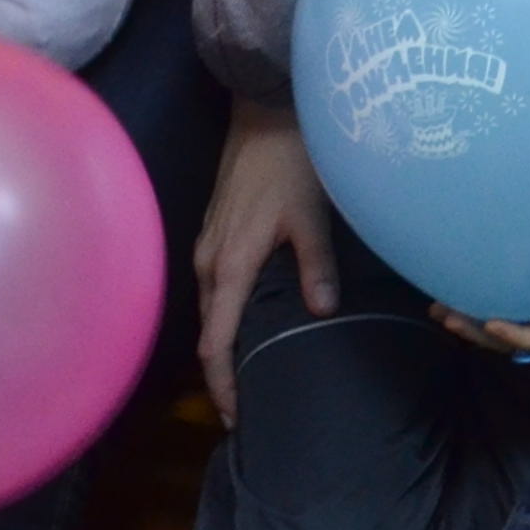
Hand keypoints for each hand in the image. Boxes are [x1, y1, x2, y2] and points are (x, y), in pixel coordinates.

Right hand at [194, 108, 340, 422]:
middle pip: (209, 331)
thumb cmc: (291, 161)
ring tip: (248, 371)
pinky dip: (225, 312)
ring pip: (211, 308)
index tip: (234, 419)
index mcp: (229, 265)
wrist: (265, 111)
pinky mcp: (215, 230)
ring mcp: (207, 245)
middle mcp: (208, 261)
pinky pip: (214, 285)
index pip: (215, 343)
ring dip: (224, 340)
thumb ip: (315, 264)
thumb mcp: (311, 214)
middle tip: (247, 406)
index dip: (221, 385)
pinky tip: (247, 318)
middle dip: (222, 372)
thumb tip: (322, 313)